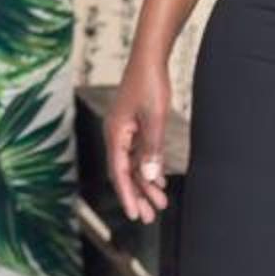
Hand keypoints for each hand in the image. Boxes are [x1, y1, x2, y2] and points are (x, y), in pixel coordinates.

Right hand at [105, 56, 176, 223]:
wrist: (149, 58)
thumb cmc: (149, 84)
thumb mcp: (154, 120)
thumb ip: (151, 150)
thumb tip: (147, 177)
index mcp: (115, 134)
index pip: (119, 172)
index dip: (127, 195)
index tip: (133, 214)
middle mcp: (116, 134)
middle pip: (124, 172)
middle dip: (137, 195)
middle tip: (147, 217)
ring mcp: (125, 130)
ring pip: (133, 164)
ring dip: (145, 183)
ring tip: (159, 202)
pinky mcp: (134, 125)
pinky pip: (138, 153)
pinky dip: (148, 167)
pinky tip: (158, 179)